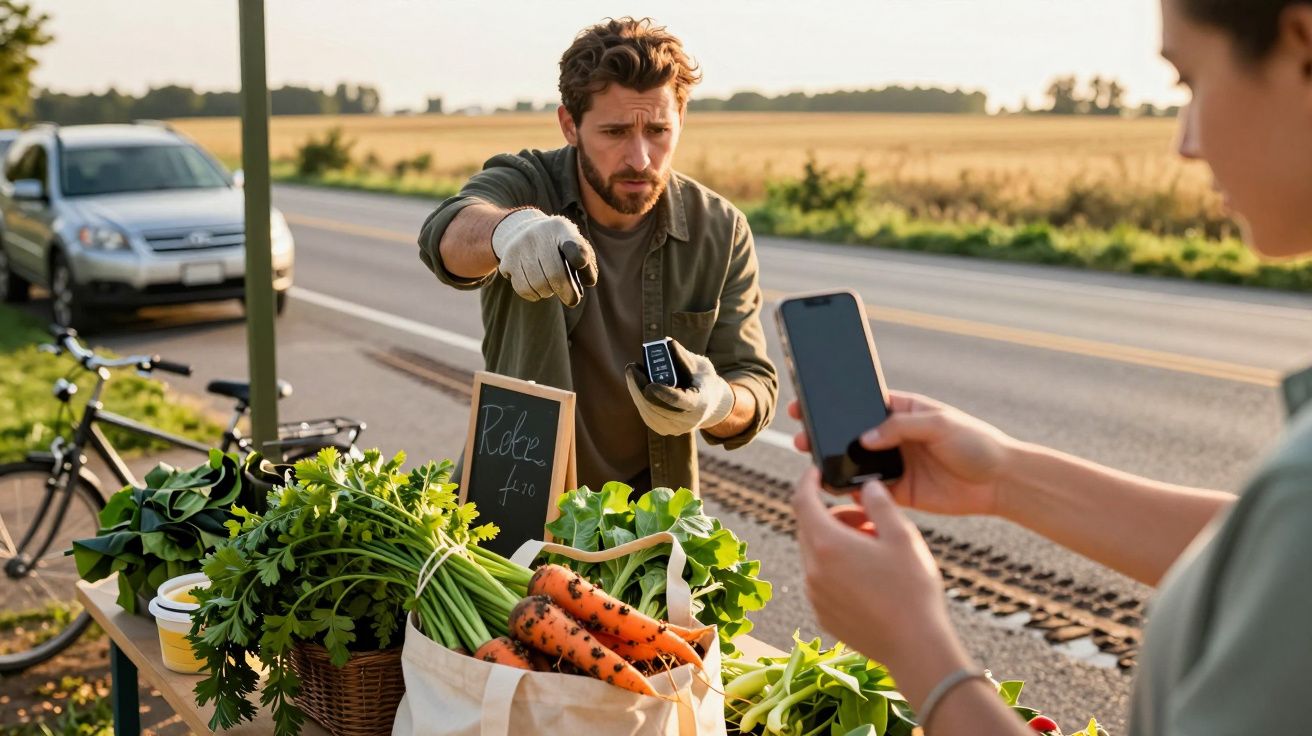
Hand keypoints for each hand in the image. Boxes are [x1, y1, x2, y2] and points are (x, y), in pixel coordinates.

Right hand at [491, 209, 597, 306]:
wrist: (521, 231)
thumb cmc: (557, 245)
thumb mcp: (573, 244)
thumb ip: (586, 263)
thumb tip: (589, 281)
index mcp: (560, 228)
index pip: (572, 244)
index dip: (580, 257)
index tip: (582, 265)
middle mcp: (538, 233)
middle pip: (555, 273)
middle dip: (567, 292)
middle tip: (572, 300)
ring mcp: (520, 246)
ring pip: (538, 284)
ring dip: (548, 292)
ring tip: (551, 287)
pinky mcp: (507, 259)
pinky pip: (523, 288)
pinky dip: (534, 295)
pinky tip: (538, 290)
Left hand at [624, 339, 734, 436]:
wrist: (710, 403)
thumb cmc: (703, 380)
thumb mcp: (700, 365)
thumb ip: (683, 356)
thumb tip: (666, 343)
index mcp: (700, 403)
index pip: (679, 402)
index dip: (664, 394)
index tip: (649, 384)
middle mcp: (687, 421)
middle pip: (657, 407)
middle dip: (640, 386)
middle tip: (632, 367)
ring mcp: (674, 428)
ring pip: (647, 411)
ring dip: (636, 390)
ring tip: (633, 370)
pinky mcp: (662, 429)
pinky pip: (646, 413)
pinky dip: (638, 396)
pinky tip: (635, 382)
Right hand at [790, 391, 1015, 516]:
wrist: (1000, 482)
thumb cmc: (975, 442)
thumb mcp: (940, 423)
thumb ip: (900, 427)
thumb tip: (864, 438)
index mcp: (902, 411)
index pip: (861, 404)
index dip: (835, 404)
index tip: (808, 403)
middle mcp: (894, 437)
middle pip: (851, 433)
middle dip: (826, 433)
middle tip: (802, 435)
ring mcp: (894, 464)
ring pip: (855, 462)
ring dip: (835, 462)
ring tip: (814, 460)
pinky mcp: (899, 491)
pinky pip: (869, 490)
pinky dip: (852, 490)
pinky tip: (837, 487)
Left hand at [792, 467, 959, 669]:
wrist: (915, 646)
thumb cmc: (912, 590)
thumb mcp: (903, 536)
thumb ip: (880, 503)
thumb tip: (865, 485)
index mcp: (827, 544)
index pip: (802, 500)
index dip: (807, 481)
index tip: (817, 472)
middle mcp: (812, 569)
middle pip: (809, 527)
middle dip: (833, 515)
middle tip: (867, 520)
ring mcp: (815, 594)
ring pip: (815, 554)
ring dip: (836, 542)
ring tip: (874, 549)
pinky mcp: (823, 613)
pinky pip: (821, 579)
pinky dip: (836, 567)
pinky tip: (869, 576)